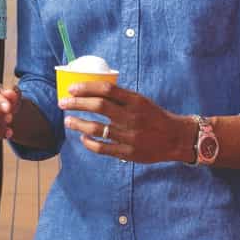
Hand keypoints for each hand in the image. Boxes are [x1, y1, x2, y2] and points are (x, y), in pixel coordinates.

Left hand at [60, 82, 193, 163]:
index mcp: (135, 101)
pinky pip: (103, 148)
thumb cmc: (155, 117)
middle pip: (98, 106)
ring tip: (67, 121)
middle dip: (77, 103)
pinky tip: (82, 137)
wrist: (176, 138)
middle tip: (63, 103)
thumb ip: (121, 98)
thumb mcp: (141, 102)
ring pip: (96, 128)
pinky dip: (89, 142)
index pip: (106, 89)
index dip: (86, 87)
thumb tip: (93, 91)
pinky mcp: (129, 152)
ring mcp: (130, 135)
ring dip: (78, 123)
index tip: (71, 88)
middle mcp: (132, 117)